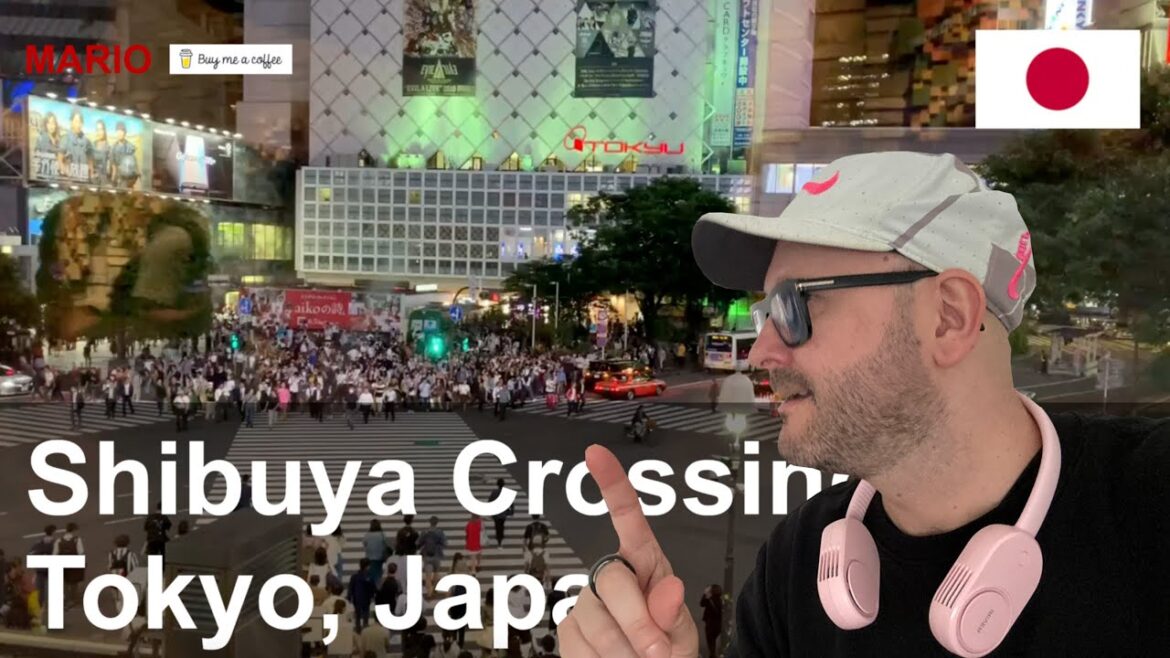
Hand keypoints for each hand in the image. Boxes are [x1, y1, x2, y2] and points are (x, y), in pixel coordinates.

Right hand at [560, 445, 699, 657]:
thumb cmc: (667, 649)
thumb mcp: (681, 635)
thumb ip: (673, 614)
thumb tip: (670, 588)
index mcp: (644, 562)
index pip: (627, 516)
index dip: (611, 483)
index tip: (595, 453)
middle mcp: (610, 574)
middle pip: (613, 581)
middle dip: (637, 622)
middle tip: (657, 653)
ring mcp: (585, 602)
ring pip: (596, 621)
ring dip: (624, 651)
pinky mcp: (568, 630)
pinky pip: (578, 647)